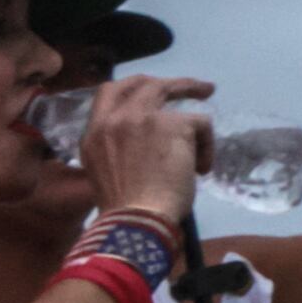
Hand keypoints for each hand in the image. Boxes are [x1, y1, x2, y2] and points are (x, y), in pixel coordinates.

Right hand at [77, 77, 214, 236]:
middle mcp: (114, 120)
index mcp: (93, 135)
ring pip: (170, 89)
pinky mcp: (174, 124)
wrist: (136, 221)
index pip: (108, 93)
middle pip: (141, 83)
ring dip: (192, 90)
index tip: (151, 87)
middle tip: (189, 85)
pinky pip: (199, 122)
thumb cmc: (123, 209)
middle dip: (165, 81)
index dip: (133, 86)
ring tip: (208, 92)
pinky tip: (200, 169)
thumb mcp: (106, 171)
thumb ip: (118, 147)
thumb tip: (148, 138)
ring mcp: (143, 118)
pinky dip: (205, 145)